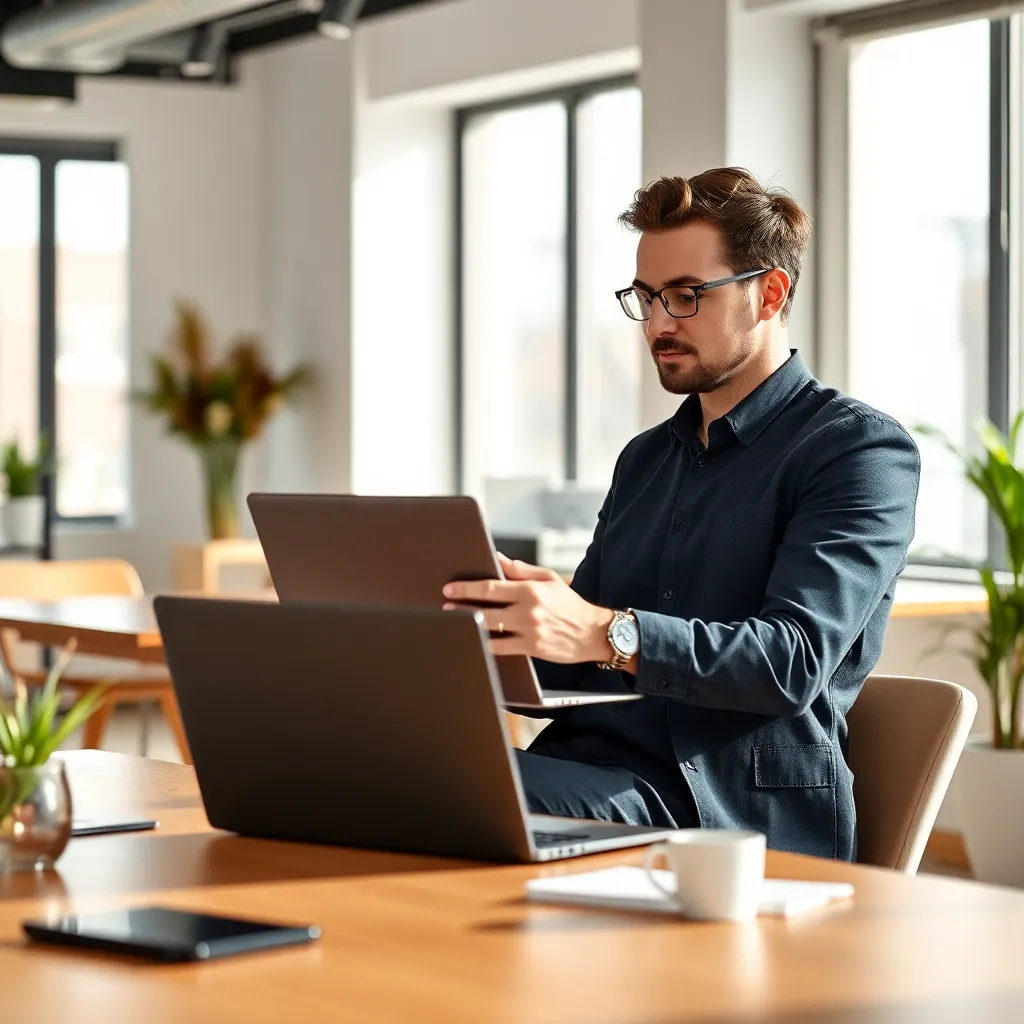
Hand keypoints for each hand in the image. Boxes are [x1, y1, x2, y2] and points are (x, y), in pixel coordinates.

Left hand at [442, 552, 613, 663]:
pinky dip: (486, 644)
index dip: (467, 588)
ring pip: (490, 629)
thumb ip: (521, 570)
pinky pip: (501, 648)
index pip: (491, 586)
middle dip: (462, 607)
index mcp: (530, 589)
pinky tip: (475, 641)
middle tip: (445, 606)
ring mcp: (529, 630)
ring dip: (470, 626)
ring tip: (455, 623)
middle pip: (486, 608)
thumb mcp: (548, 579)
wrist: (593, 632)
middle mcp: (528, 609)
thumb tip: (497, 559)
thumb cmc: (570, 604)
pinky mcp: (532, 648)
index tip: (449, 589)